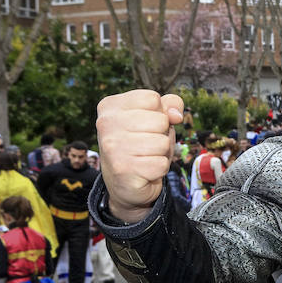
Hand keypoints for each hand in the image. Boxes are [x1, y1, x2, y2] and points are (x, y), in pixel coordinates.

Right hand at [95, 90, 183, 222]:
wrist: (125, 184)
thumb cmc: (142, 145)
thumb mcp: (155, 118)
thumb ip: (168, 105)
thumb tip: (176, 115)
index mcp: (110, 106)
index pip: (152, 99)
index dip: (159, 114)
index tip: (146, 126)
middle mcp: (106, 124)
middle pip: (161, 120)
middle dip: (162, 134)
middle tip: (147, 145)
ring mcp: (112, 147)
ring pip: (163, 143)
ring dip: (161, 153)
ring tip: (146, 157)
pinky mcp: (123, 170)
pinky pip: (161, 164)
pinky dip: (159, 169)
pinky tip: (144, 170)